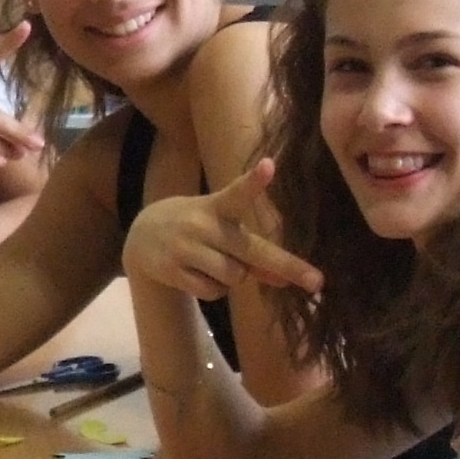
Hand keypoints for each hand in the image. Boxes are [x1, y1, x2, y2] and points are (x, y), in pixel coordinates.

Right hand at [122, 157, 322, 300]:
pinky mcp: (173, 270)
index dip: (254, 181)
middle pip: (251, 250)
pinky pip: (213, 292)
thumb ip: (253, 252)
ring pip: (234, 277)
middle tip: (317, 281)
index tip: (269, 166)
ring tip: (211, 264)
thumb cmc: (195, 229)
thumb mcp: (221, 229)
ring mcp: (187, 247)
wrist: (141, 236)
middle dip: (285, 266)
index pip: (238, 193)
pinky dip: (213, 290)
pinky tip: (197, 275)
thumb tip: (284, 278)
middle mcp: (204, 225)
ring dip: (233, 278)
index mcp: (218, 207)